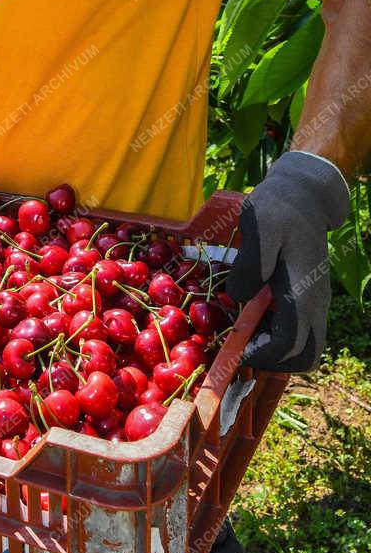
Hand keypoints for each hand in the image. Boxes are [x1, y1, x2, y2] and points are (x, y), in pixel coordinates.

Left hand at [226, 150, 349, 371]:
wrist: (305, 193)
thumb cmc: (279, 209)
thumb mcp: (259, 230)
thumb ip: (249, 267)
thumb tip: (239, 297)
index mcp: (302, 294)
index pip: (290, 346)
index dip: (263, 355)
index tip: (237, 348)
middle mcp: (314, 304)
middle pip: (304, 356)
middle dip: (273, 359)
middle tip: (241, 343)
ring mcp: (315, 301)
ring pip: (304, 345)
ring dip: (275, 347)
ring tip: (244, 327)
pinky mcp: (309, 294)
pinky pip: (298, 328)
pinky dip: (277, 332)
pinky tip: (253, 311)